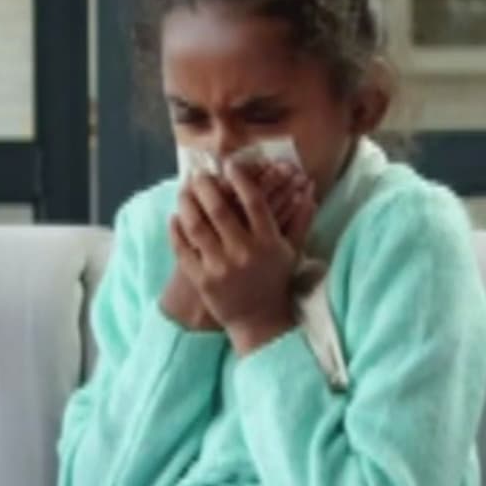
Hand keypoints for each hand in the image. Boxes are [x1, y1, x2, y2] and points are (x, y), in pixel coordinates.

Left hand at [171, 163, 316, 355]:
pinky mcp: (202, 281)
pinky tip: (175, 217)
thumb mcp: (291, 251)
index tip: (229, 164)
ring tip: (184, 191)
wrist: (259, 321)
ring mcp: (220, 267)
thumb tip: (309, 189)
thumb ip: (300, 219)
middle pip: (219, 208)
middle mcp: (244, 253)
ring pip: (196, 225)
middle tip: (199, 174)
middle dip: (205, 185)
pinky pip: (183, 249)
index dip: (240, 178)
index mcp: (268, 242)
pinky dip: (176, 229)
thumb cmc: (275, 280)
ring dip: (187, 203)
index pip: (253, 201)